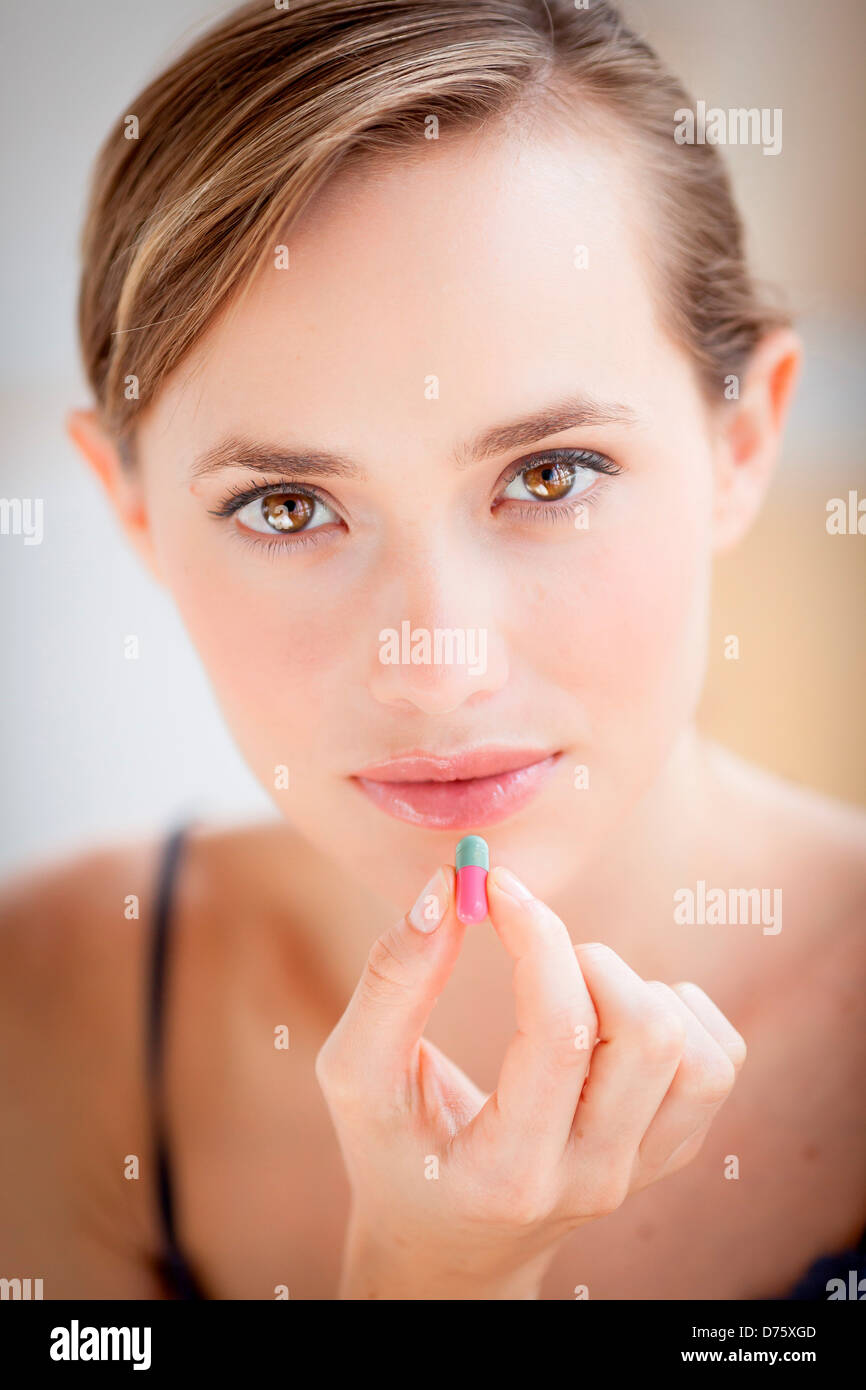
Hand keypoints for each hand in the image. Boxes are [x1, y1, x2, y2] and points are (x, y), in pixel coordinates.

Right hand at [315, 863, 745, 1298]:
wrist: (449, 1249)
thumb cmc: (395, 1152)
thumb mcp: (357, 1077)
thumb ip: (392, 982)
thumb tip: (448, 889)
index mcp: (506, 1173)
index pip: (559, 1034)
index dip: (536, 937)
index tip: (498, 886)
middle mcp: (590, 1179)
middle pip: (647, 1037)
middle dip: (589, 960)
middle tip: (534, 953)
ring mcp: (639, 1172)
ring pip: (695, 1053)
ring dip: (638, 990)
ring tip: (577, 994)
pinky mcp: (669, 1153)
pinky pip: (718, 1062)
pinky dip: (681, 1013)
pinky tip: (619, 1015)